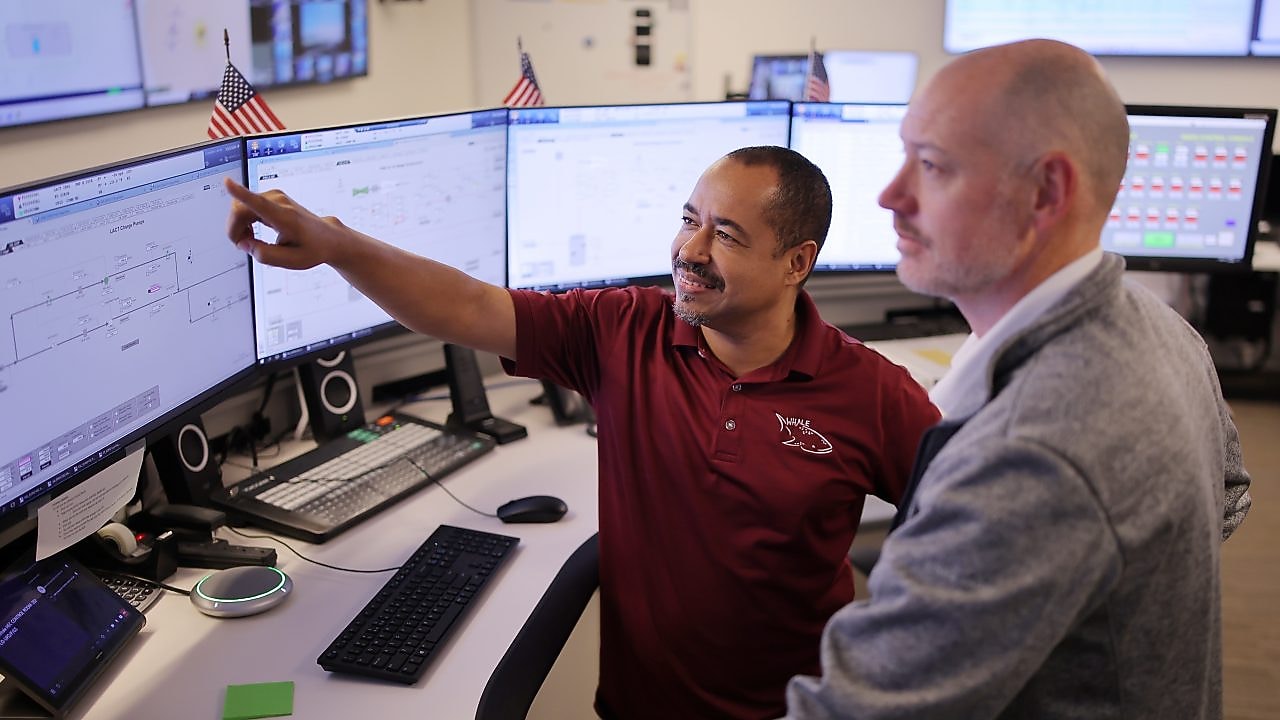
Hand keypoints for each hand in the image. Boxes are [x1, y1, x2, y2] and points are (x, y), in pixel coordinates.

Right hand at [224, 178, 352, 269]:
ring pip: (240, 208)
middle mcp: (278, 201)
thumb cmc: (312, 249)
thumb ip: (264, 255)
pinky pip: (245, 206)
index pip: (260, 203)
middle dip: (235, 230)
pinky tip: (254, 233)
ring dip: (240, 227)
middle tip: (246, 246)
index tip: (227, 182)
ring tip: (254, 241)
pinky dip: (244, 222)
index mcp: (285, 217)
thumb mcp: (291, 261)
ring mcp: (274, 196)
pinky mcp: (270, 196)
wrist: (327, 237)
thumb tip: (244, 244)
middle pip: (240, 209)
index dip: (240, 193)